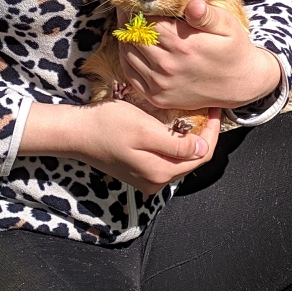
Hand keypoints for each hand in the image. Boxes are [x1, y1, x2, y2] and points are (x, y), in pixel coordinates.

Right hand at [20, 100, 222, 195]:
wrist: (76, 133)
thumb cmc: (107, 125)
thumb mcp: (144, 129)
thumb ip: (175, 144)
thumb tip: (202, 149)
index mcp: (160, 172)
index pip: (201, 155)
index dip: (212, 132)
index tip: (215, 108)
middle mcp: (156, 181)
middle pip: (193, 160)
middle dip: (204, 135)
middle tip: (207, 109)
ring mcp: (147, 178)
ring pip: (180, 159)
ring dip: (190, 139)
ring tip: (194, 115)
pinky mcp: (139, 172)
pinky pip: (166, 159)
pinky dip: (175, 144)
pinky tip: (174, 126)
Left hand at [116, 0, 281, 112]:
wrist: (240, 84)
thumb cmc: (233, 49)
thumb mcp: (228, 26)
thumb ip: (207, 15)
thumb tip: (192, 4)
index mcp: (182, 45)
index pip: (146, 22)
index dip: (136, 9)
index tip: (132, 0)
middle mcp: (168, 66)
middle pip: (133, 38)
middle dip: (127, 21)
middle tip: (125, 9)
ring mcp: (161, 84)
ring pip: (128, 55)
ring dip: (125, 39)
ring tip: (127, 26)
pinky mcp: (158, 98)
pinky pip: (131, 75)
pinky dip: (126, 59)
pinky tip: (131, 47)